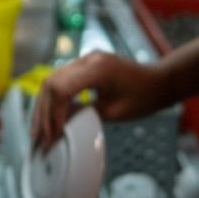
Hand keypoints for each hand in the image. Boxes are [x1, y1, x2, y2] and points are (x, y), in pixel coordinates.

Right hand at [31, 52, 172, 149]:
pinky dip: (52, 99)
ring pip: (51, 80)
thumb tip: (59, 124)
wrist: (159, 81)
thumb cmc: (144, 97)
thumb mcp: (113, 112)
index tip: (53, 136)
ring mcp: (85, 59)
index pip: (61, 89)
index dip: (53, 114)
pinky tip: (48, 117)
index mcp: (97, 68)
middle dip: (43, 113)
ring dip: (43, 106)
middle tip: (41, 138)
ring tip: (39, 131)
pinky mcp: (84, 65)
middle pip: (51, 82)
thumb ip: (84, 115)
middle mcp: (87, 59)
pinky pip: (60, 80)